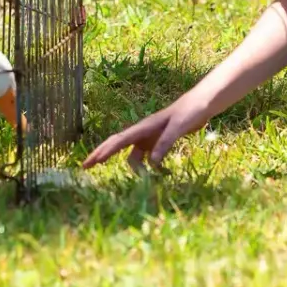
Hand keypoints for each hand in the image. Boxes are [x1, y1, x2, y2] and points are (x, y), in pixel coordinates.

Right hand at [81, 90, 213, 171]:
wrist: (201, 104)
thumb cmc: (190, 112)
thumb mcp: (178, 128)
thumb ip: (165, 144)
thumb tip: (152, 164)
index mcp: (144, 127)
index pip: (119, 141)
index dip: (104, 151)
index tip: (91, 162)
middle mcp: (143, 132)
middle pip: (117, 145)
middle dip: (101, 155)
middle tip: (85, 167)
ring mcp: (149, 137)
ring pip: (134, 156)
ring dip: (136, 170)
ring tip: (143, 182)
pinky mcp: (158, 141)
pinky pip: (148, 158)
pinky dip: (152, 168)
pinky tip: (162, 173)